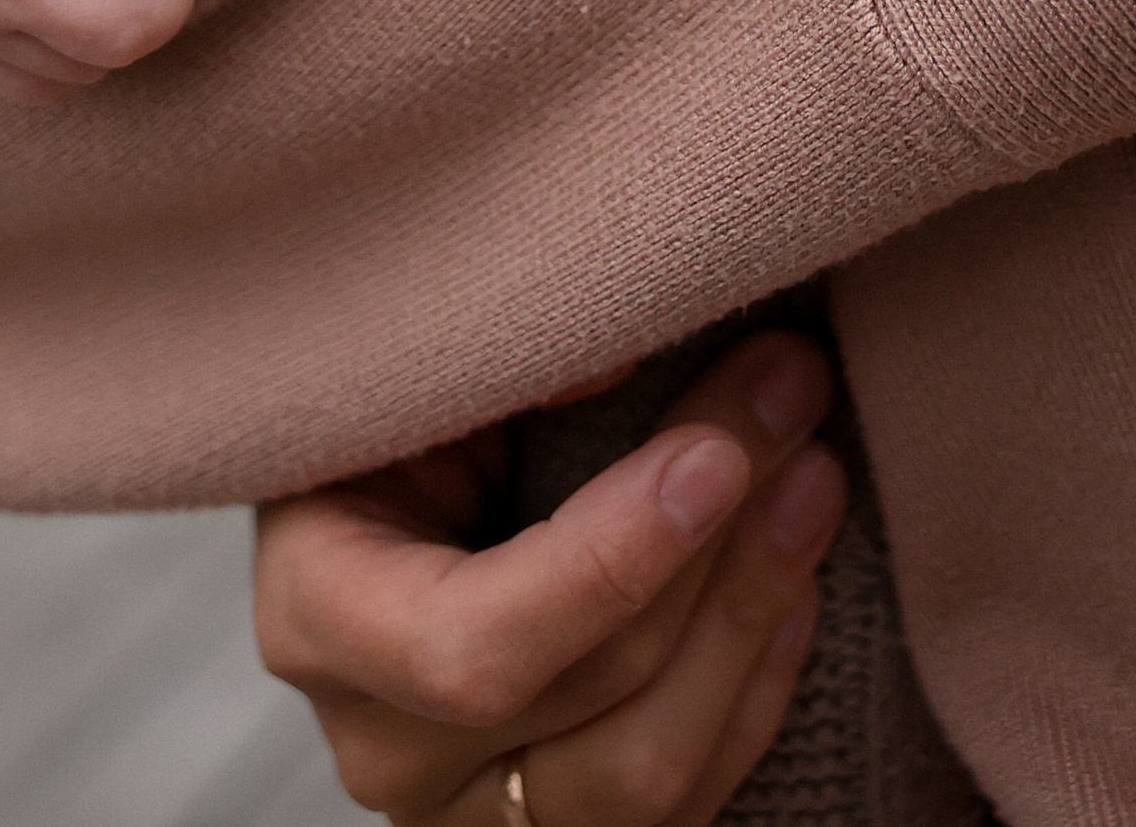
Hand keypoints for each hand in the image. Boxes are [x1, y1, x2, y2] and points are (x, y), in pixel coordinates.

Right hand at [254, 328, 845, 824]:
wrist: (374, 500)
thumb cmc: (388, 418)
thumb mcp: (402, 369)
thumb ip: (490, 358)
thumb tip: (619, 356)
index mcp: (320, 619)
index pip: (471, 647)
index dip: (607, 563)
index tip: (712, 458)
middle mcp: (390, 747)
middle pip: (589, 696)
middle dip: (714, 547)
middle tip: (793, 397)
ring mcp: (477, 810)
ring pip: (652, 771)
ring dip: (753, 614)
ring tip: (815, 477)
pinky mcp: (561, 821)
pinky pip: (685, 800)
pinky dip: (755, 685)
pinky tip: (797, 577)